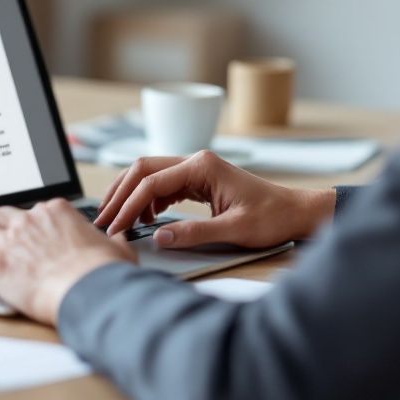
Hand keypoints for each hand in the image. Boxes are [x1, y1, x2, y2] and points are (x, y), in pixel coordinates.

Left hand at [0, 199, 135, 324]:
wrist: (87, 289)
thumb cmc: (103, 272)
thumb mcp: (117, 249)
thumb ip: (113, 241)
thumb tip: (117, 240)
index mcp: (55, 211)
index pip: (32, 211)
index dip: (24, 223)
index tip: (22, 233)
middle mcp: (28, 220)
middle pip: (0, 214)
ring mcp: (9, 240)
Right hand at [94, 151, 334, 249]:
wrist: (296, 213)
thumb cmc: (272, 218)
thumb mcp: (234, 231)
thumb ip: (194, 233)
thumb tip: (158, 238)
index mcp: (201, 167)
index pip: (150, 182)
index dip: (128, 206)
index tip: (114, 229)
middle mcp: (195, 161)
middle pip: (142, 169)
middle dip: (120, 195)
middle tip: (103, 221)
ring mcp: (196, 168)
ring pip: (149, 174)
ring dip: (130, 195)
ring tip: (116, 220)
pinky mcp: (198, 180)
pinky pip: (163, 184)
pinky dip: (147, 199)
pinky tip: (144, 218)